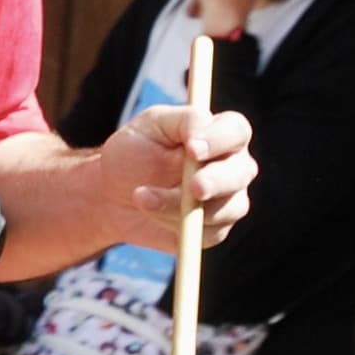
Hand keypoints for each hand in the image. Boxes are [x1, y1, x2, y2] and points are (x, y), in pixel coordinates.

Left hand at [112, 103, 257, 246]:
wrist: (113, 194)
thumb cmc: (135, 152)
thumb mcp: (151, 125)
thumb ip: (183, 120)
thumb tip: (204, 128)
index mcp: (221, 134)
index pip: (236, 131)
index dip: (219, 140)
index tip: (193, 150)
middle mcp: (233, 167)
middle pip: (242, 172)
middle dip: (216, 181)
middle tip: (193, 188)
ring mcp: (227, 200)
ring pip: (224, 208)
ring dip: (181, 206)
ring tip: (141, 197)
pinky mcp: (215, 230)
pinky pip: (207, 234)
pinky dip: (177, 226)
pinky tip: (151, 214)